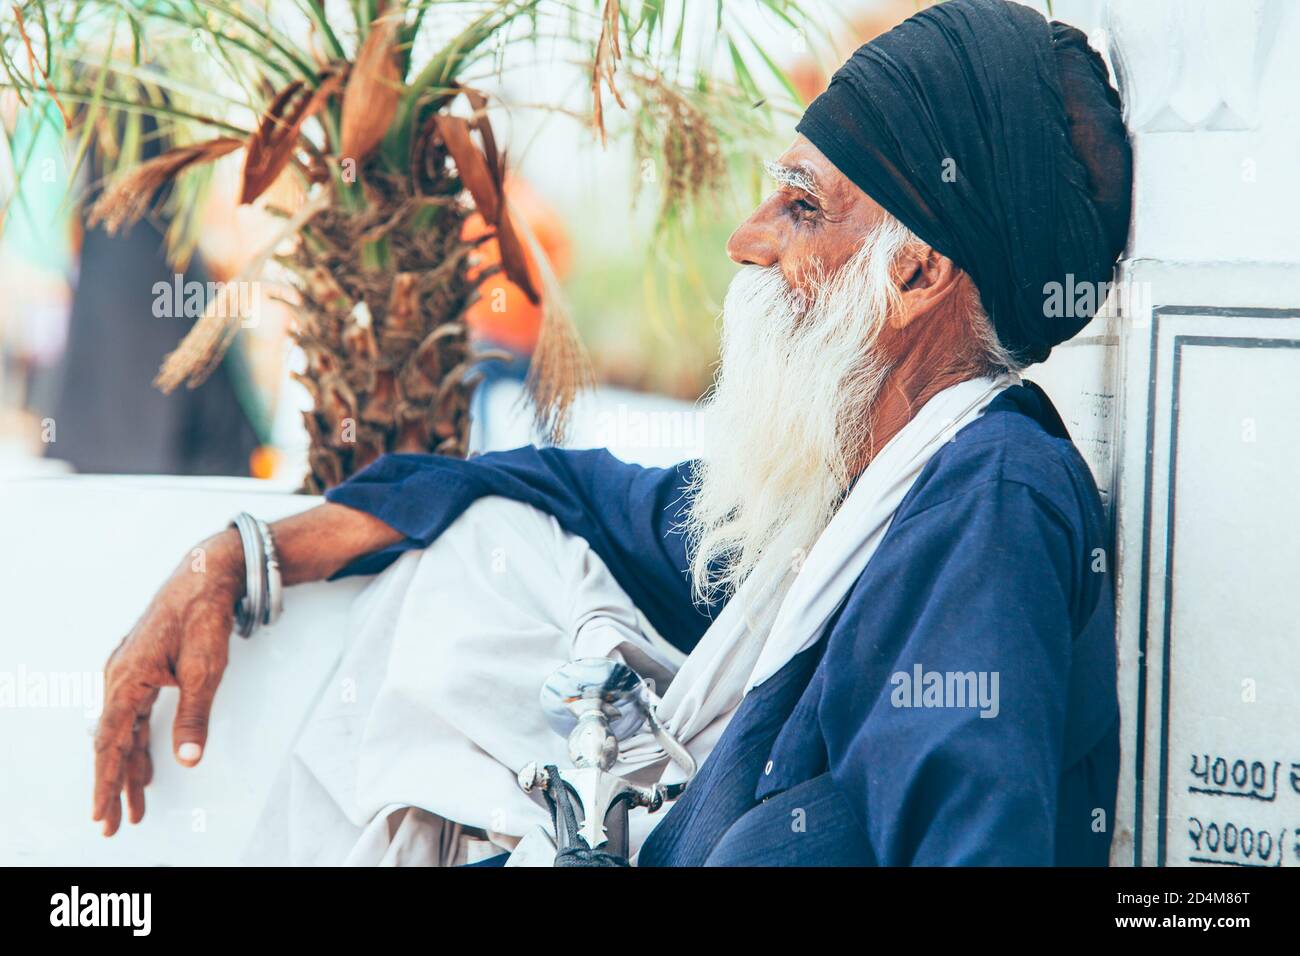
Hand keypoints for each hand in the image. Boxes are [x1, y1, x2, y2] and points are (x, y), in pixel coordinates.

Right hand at [92, 531, 242, 835]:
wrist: (206, 574)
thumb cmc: (203, 616)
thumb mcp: (204, 670)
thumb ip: (193, 717)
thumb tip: (188, 758)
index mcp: (127, 679)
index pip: (111, 744)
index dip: (107, 782)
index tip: (104, 813)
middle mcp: (119, 676)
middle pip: (111, 742)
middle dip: (114, 784)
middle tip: (115, 822)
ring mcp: (128, 670)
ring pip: (123, 730)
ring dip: (128, 766)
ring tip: (134, 802)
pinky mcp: (142, 667)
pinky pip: (133, 714)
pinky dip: (138, 741)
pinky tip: (144, 762)